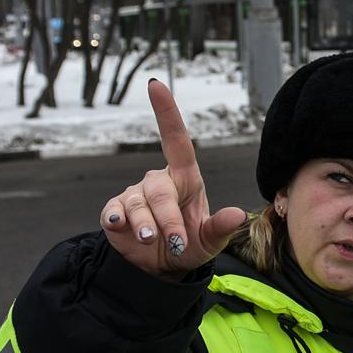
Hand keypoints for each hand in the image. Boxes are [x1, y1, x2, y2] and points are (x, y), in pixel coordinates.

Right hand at [99, 80, 246, 279]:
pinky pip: (115, 212)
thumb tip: (237, 215)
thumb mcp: (210, 241)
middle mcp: (159, 181)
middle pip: (158, 189)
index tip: (156, 84)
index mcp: (185, 178)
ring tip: (153, 243)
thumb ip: (221, 228)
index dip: (167, 113)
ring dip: (146, 226)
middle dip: (167, 217)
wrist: (160, 267)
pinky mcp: (116, 211)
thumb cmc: (190, 245)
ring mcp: (135, 195)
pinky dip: (119, 222)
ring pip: (137, 204)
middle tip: (175, 241)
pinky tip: (121, 228)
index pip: (176, 140)